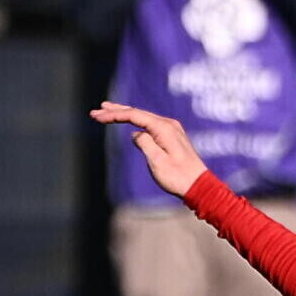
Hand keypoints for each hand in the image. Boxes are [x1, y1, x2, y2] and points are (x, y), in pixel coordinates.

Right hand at [91, 101, 209, 196]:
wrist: (199, 186)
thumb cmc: (178, 176)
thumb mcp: (157, 161)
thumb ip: (144, 143)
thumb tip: (136, 134)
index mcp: (164, 128)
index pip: (134, 115)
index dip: (114, 114)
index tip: (97, 116)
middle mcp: (168, 124)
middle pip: (137, 113)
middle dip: (115, 111)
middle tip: (96, 111)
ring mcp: (171, 130)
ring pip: (143, 117)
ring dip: (124, 114)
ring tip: (107, 110)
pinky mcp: (172, 137)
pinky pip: (149, 124)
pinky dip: (135, 122)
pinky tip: (128, 122)